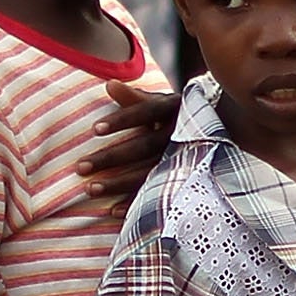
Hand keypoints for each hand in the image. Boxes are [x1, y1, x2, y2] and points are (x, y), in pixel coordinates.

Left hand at [78, 83, 175, 199]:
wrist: (216, 136)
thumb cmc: (176, 118)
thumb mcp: (160, 104)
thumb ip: (134, 97)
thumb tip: (109, 84)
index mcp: (174, 109)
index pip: (146, 112)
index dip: (122, 120)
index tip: (94, 130)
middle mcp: (181, 134)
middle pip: (142, 147)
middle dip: (111, 157)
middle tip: (79, 167)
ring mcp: (184, 159)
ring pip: (148, 173)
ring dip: (119, 183)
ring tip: (90, 190)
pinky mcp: (182, 181)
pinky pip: (157, 194)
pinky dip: (134, 203)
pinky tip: (112, 210)